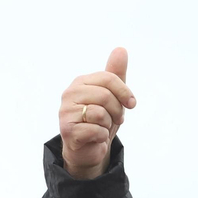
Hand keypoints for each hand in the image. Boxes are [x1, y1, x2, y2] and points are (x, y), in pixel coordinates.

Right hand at [59, 47, 135, 178]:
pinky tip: (96, 137)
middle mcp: (69, 94)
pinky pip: (96, 130)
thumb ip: (115, 73)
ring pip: (100, 114)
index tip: (132, 104)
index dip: (124, 91)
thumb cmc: (100, 120)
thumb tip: (121, 49)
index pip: (108, 78)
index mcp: (80, 82)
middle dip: (117, 110)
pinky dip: (102, 136)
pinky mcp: (67, 130)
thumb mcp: (111, 96)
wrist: (88, 148)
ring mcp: (66, 112)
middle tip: (117, 119)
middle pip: (105, 96)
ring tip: (102, 127)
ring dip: (108, 125)